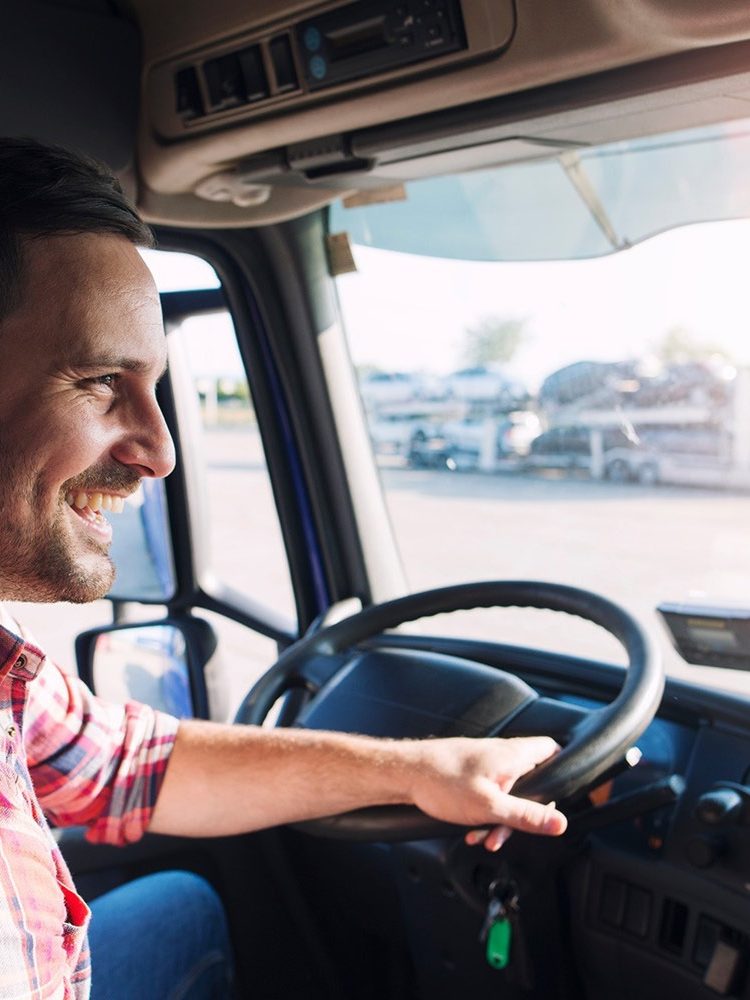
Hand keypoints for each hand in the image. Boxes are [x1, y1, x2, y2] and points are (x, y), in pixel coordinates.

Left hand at [404, 735, 566, 851]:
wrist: (404, 773)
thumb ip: (527, 816)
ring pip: (508, 793)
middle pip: (532, 781)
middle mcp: (502, 755)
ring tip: (485, 837)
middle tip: (513, 830)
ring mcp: (486, 763)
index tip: (559, 797)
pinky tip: (472, 831)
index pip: (553, 750)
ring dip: (500, 819)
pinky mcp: (471, 773)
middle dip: (524, 811)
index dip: (562, 771)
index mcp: (513, 755)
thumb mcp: (490, 807)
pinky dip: (485, 813)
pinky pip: (490, 795)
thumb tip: (560, 823)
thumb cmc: (442, 781)